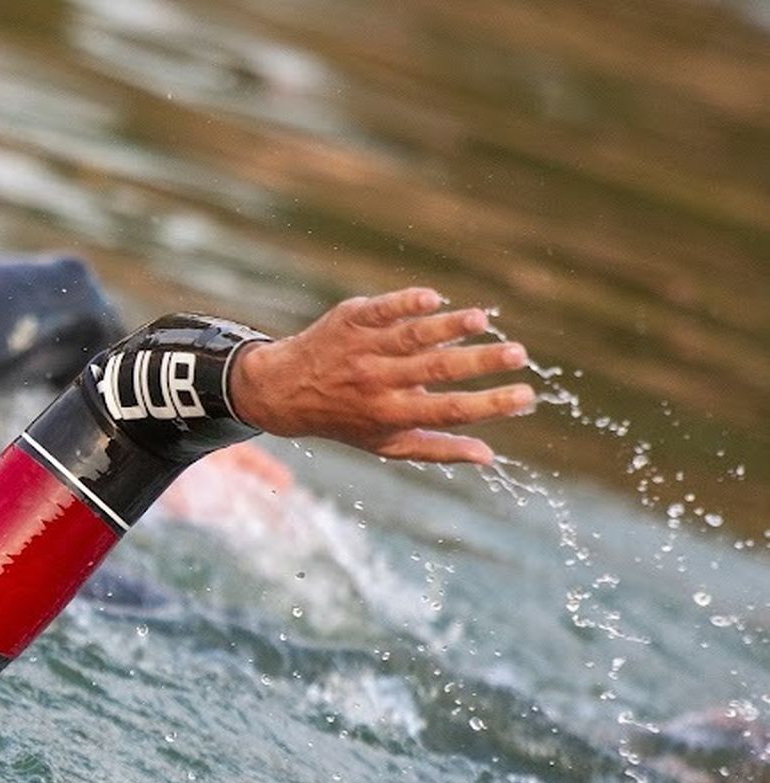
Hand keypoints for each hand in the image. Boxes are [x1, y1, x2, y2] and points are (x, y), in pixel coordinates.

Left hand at [228, 288, 534, 464]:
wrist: (284, 391)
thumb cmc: (348, 419)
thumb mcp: (386, 443)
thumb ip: (437, 449)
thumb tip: (489, 456)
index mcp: (392, 414)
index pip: (449, 411)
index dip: (490, 405)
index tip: (527, 396)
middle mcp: (378, 382)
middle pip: (438, 370)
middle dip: (481, 362)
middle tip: (518, 353)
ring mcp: (364, 348)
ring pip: (413, 336)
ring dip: (449, 327)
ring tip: (482, 320)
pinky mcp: (353, 319)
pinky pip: (382, 309)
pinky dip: (407, 304)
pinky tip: (434, 299)